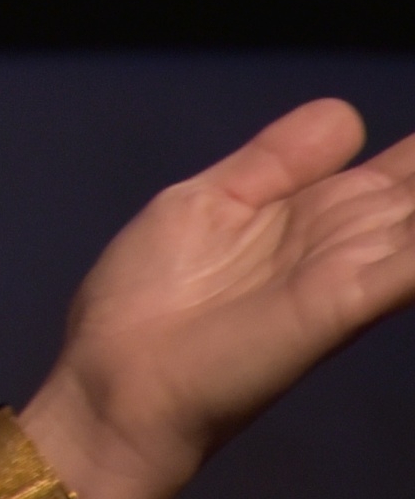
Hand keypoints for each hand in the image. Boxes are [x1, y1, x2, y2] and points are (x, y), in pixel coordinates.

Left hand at [25, 98, 414, 498]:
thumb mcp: (210, 204)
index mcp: (312, 214)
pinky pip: (408, 266)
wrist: (113, 384)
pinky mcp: (336, 305)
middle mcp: (345, 243)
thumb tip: (351, 115)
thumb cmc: (148, 303)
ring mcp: (346, 274)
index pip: (400, 176)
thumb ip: (279, 162)